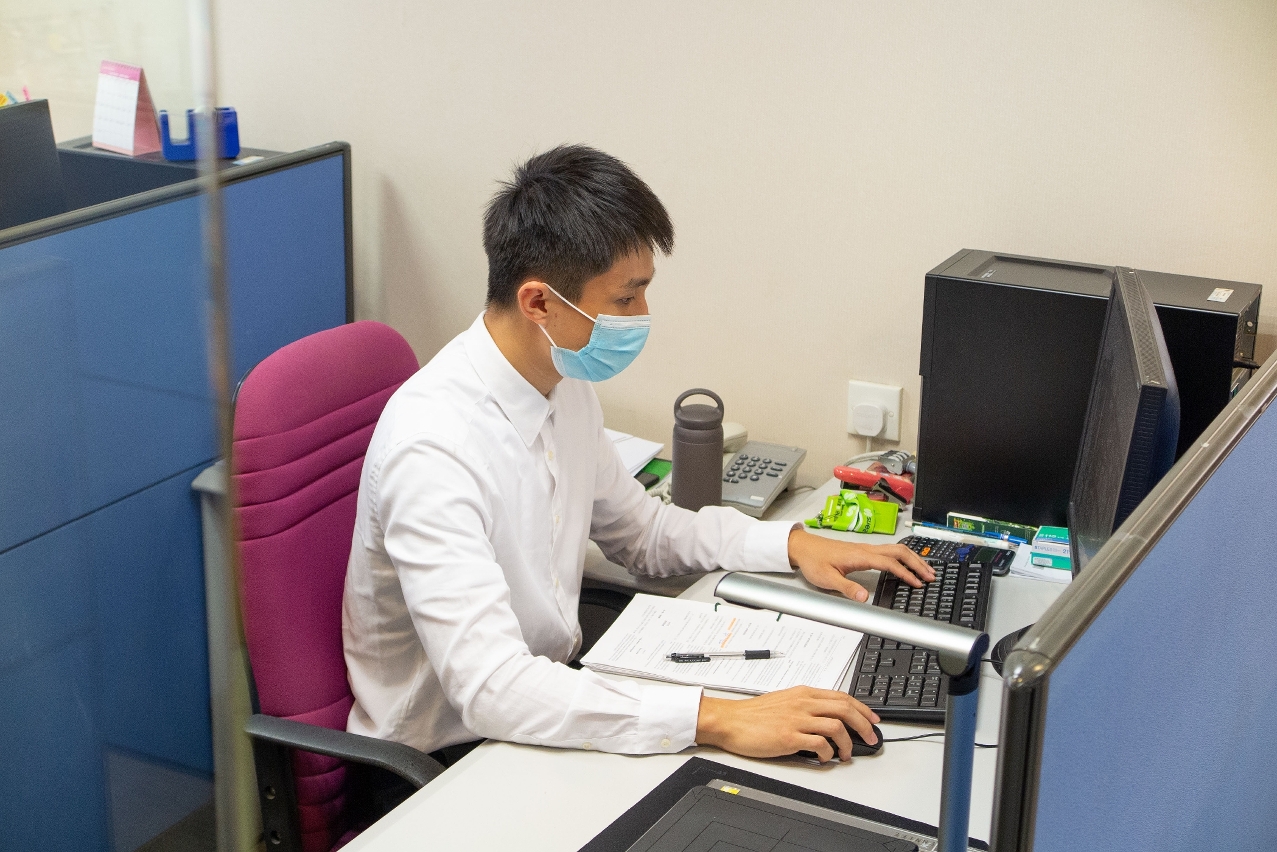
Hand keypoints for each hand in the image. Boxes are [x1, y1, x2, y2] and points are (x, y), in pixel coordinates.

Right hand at [695, 686, 879, 761]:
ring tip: (846, 755)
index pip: (842, 697)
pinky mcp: (789, 737)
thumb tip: (827, 717)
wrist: (729, 720)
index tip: (872, 720)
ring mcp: (796, 720)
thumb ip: (805, 705)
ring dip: (847, 743)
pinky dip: (828, 753)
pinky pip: (819, 744)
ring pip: (837, 726)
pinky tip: (825, 759)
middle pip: (845, 709)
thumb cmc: (752, 714)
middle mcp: (803, 704)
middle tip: (870, 738)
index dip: (862, 709)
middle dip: (864, 725)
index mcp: (803, 694)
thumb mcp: (784, 701)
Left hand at [787, 528, 933, 601]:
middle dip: (917, 563)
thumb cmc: (814, 561)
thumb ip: (847, 588)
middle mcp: (865, 549)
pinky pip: (888, 551)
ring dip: (912, 559)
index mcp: (860, 555)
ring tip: (925, 570)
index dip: (906, 573)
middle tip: (931, 576)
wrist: (803, 548)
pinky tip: (906, 564)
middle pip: (899, 552)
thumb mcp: (828, 579)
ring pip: (895, 549)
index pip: (890, 563)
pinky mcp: (862, 551)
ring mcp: (865, 549)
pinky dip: (902, 557)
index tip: (918, 584)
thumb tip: (865, 598)